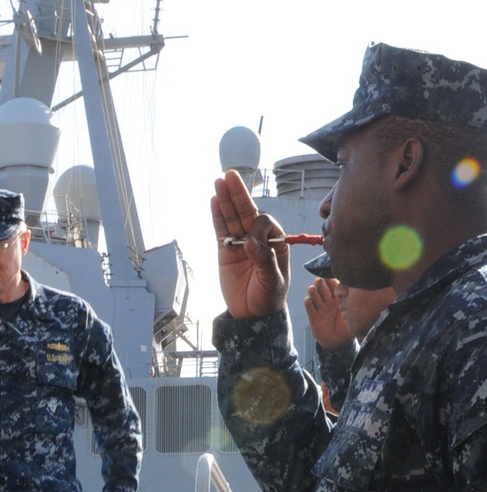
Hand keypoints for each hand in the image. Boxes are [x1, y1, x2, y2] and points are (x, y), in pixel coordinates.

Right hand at [211, 169, 289, 317]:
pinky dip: (217, 216)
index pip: (265, 223)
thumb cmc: (268, 299)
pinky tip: (215, 200)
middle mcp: (259, 239)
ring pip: (233, 218)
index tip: (250, 245)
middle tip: (230, 175)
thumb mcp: (273, 282)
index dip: (256, 228)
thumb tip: (250, 243)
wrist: (252, 316)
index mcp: (276, 242)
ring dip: (227, 200)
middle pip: (247, 212)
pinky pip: (221, 231)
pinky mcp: (226, 251)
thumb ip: (265, 261)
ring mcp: (241, 244)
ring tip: (220, 181)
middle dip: (239, 195)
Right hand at [305, 278, 351, 348]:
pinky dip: (308, 304)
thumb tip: (359, 296)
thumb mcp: (353, 317)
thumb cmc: (347, 329)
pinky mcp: (314, 317)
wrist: (337, 343)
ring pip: (316, 298)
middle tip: (319, 280)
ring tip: (312, 288)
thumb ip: (354, 307)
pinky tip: (307, 299)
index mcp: (339, 299)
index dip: (332, 281)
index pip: (335, 287)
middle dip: (321, 285)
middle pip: (324, 290)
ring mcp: (321, 309)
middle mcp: (329, 302)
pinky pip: (310, 310)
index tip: (330, 275)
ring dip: (314, 293)